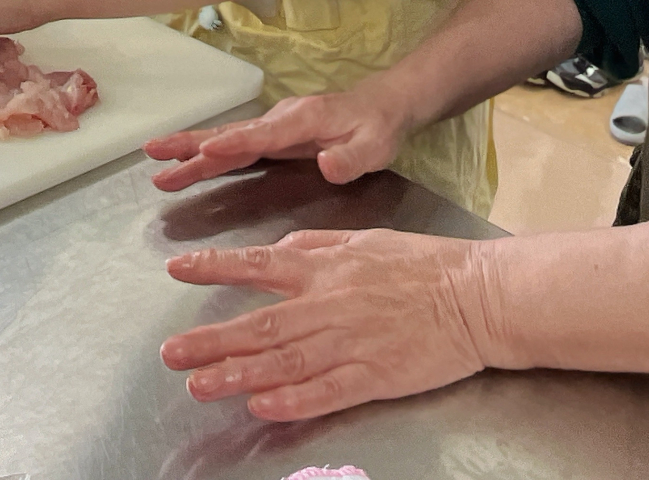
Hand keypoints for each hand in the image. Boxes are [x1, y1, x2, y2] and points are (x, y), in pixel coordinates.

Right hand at [143, 89, 408, 192]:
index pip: (261, 135)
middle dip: (191, 145)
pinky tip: (186, 164)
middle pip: (230, 134)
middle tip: (152, 153)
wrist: (385, 105)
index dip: (232, 145)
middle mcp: (281, 120)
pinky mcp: (273, 136)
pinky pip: (235, 146)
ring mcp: (275, 126)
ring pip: (226, 140)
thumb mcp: (375, 147)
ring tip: (157, 168)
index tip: (201, 152)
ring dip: (191, 152)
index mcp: (302, 121)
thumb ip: (351, 159)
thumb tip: (327, 167)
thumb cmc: (379, 126)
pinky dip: (207, 154)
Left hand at [160, 228, 498, 420]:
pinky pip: (328, 391)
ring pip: (286, 361)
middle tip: (171, 352)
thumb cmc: (424, 266)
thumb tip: (276, 251)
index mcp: (327, 268)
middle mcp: (331, 305)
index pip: (260, 265)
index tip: (177, 268)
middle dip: (212, 339)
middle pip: (263, 324)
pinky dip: (294, 400)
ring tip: (200, 385)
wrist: (478, 296)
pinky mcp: (376, 377)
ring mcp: (353, 343)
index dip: (216, 267)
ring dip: (240, 374)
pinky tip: (263, 408)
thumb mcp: (365, 239)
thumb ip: (315, 246)